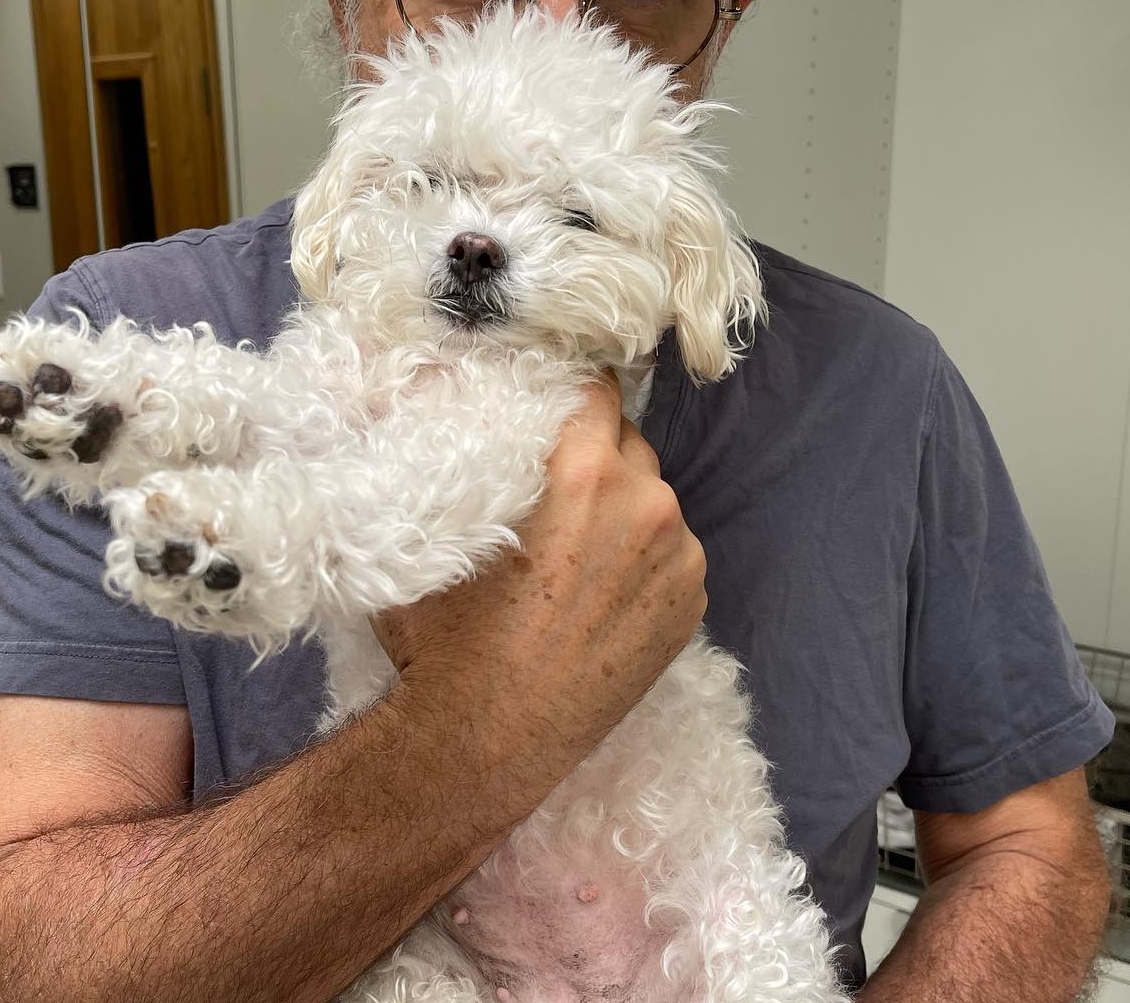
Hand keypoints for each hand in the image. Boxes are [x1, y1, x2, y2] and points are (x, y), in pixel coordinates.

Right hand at [372, 372, 705, 771]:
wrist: (485, 741)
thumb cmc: (445, 635)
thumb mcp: (436, 529)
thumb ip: (461, 459)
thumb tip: (446, 400)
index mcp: (583, 471)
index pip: (596, 388)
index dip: (571, 391)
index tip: (554, 405)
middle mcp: (645, 503)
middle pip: (627, 441)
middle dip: (595, 455)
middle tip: (554, 494)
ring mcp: (679, 556)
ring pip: (652, 498)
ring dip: (623, 509)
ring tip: (575, 556)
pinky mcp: (693, 603)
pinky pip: (671, 552)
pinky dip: (644, 560)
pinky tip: (600, 595)